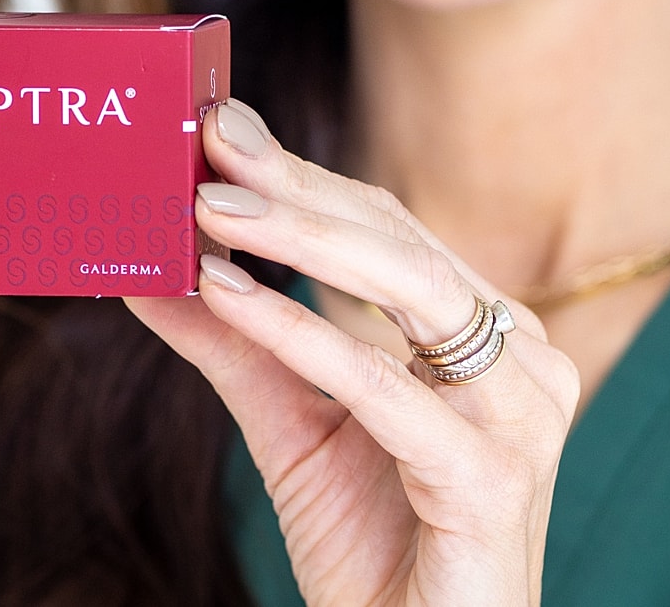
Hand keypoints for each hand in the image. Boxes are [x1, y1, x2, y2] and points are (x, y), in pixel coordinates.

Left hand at [129, 100, 577, 606]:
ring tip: (208, 209)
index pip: (386, 225)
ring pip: (407, 289)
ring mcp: (518, 416)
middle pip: (397, 239)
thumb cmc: (370, 540)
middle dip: (295, 186)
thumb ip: (234, 341)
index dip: (302, 175)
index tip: (220, 129)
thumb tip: (151, 269)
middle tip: (210, 143)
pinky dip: (304, 335)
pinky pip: (386, 389)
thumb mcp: (290, 421)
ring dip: (300, 239)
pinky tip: (230, 294)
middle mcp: (517, 357)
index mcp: (481, 331)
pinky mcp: (494, 481)